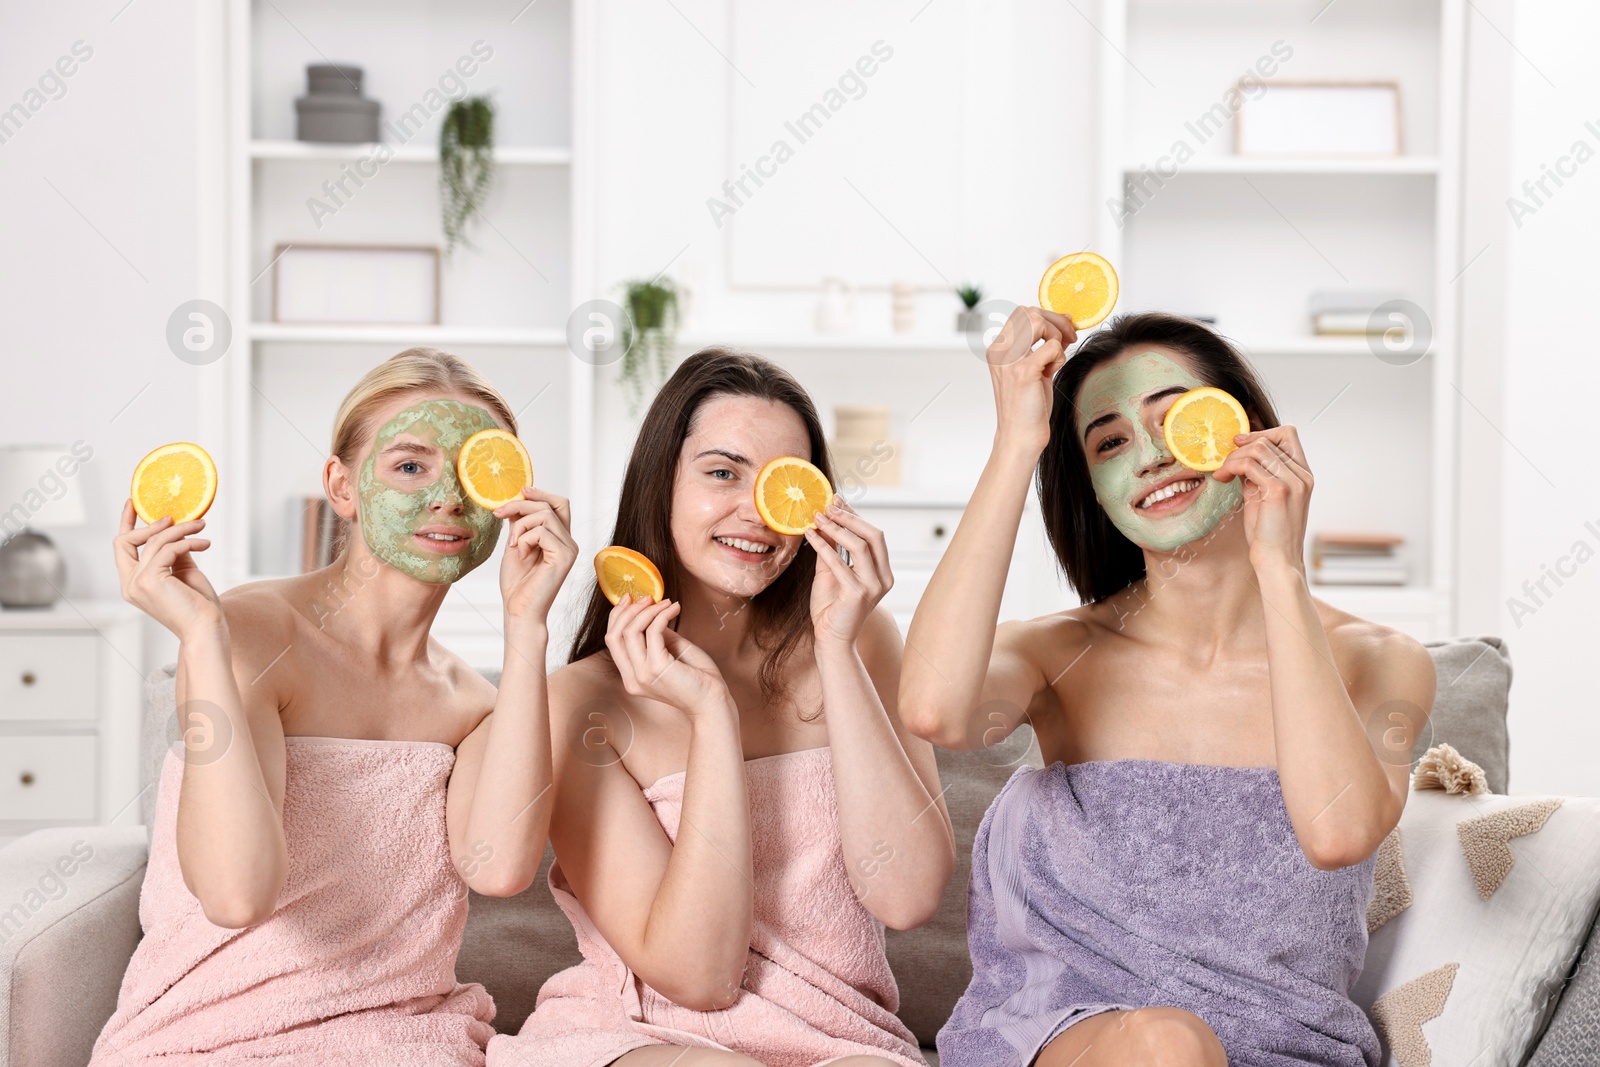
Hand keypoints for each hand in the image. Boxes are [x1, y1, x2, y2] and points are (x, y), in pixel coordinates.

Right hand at [113, 500, 223, 641]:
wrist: (206, 629)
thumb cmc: (198, 606)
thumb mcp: (183, 572)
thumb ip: (174, 554)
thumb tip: (176, 530)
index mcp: (133, 583)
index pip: (122, 548)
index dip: (126, 523)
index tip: (134, 504)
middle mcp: (129, 584)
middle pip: (126, 540)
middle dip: (150, 524)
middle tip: (177, 517)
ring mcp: (137, 583)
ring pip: (155, 542)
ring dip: (181, 530)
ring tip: (201, 527)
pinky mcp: (150, 580)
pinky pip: (169, 549)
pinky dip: (188, 542)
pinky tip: (204, 543)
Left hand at [494, 487, 577, 626]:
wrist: (519, 609)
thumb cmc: (517, 583)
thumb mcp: (516, 544)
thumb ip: (520, 524)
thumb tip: (517, 501)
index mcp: (560, 538)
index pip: (559, 504)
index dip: (541, 493)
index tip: (520, 491)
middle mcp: (569, 542)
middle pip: (552, 504)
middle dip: (522, 504)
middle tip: (500, 513)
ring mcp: (569, 549)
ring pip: (545, 515)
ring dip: (520, 525)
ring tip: (513, 545)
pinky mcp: (564, 556)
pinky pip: (541, 532)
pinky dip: (524, 539)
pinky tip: (520, 554)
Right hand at [605, 596, 730, 716]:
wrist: (713, 701)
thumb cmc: (697, 678)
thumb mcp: (671, 652)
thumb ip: (656, 636)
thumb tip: (649, 612)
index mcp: (632, 677)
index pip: (612, 641)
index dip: (617, 616)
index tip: (630, 598)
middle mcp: (632, 679)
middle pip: (614, 635)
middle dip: (628, 610)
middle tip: (648, 597)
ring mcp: (643, 675)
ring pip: (630, 631)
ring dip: (648, 610)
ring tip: (666, 602)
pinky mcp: (657, 667)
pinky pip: (653, 631)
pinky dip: (662, 615)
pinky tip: (675, 609)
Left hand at [804, 496, 892, 647]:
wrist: (831, 639)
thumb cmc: (831, 607)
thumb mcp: (830, 572)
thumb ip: (830, 549)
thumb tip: (824, 520)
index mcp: (882, 571)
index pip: (874, 535)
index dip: (855, 516)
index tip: (837, 500)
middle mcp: (883, 578)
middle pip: (874, 536)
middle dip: (850, 517)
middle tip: (828, 506)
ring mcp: (873, 586)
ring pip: (860, 546)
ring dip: (837, 528)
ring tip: (817, 518)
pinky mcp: (858, 594)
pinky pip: (839, 563)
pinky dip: (823, 547)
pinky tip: (810, 536)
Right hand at [986, 305, 1075, 454]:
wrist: (1020, 436)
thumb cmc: (1028, 406)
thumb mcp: (1034, 369)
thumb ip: (1041, 346)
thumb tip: (1063, 322)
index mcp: (998, 349)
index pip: (1022, 313)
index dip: (1047, 316)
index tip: (1064, 330)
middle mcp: (999, 351)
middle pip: (1029, 312)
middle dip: (1055, 322)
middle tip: (1069, 339)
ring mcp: (1009, 361)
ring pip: (1037, 321)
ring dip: (1056, 336)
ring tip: (1057, 357)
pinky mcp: (1023, 372)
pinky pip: (1051, 347)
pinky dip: (1059, 357)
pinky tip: (1052, 371)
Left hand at [1212, 425, 1312, 575]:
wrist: (1276, 561)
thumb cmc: (1269, 533)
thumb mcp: (1263, 496)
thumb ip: (1258, 475)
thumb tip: (1240, 456)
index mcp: (1303, 475)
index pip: (1288, 434)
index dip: (1262, 434)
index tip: (1239, 444)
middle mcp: (1303, 475)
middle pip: (1270, 438)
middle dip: (1242, 446)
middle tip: (1226, 462)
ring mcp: (1293, 482)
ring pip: (1258, 448)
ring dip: (1233, 458)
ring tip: (1222, 474)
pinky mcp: (1278, 491)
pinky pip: (1249, 464)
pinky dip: (1231, 467)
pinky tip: (1223, 479)